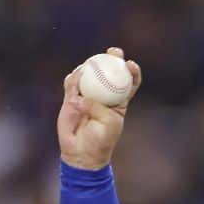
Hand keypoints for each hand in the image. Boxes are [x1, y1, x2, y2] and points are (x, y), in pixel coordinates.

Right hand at [57, 47, 141, 170]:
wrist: (82, 152)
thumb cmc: (102, 140)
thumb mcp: (108, 123)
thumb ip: (97, 107)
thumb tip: (78, 96)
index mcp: (120, 101)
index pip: (129, 82)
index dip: (132, 71)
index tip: (130, 64)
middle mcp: (104, 94)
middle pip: (109, 71)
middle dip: (112, 57)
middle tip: (112, 51)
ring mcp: (88, 94)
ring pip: (89, 73)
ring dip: (89, 66)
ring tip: (88, 69)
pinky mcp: (71, 97)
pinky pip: (71, 83)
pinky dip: (73, 80)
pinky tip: (74, 82)